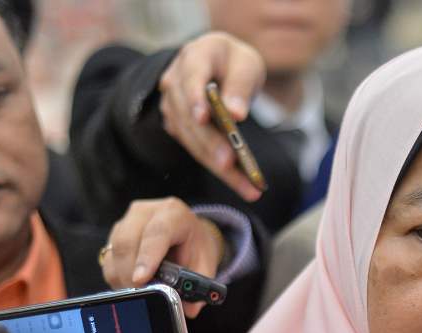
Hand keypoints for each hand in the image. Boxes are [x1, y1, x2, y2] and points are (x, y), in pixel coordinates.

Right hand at [101, 197, 224, 317]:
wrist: (187, 235)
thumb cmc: (195, 248)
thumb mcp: (204, 263)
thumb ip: (199, 285)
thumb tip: (189, 308)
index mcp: (174, 214)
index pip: (157, 233)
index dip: (147, 257)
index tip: (141, 279)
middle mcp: (146, 213)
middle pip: (127, 241)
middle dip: (129, 273)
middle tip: (138, 295)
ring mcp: (126, 221)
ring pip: (114, 250)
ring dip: (122, 277)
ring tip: (137, 293)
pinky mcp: (114, 234)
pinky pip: (108, 259)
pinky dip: (116, 277)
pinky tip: (130, 286)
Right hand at [158, 31, 265, 200]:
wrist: (219, 68)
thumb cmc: (234, 64)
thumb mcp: (246, 66)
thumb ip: (240, 85)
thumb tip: (236, 115)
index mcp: (195, 57)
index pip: (191, 78)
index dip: (195, 98)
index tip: (203, 117)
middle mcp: (175, 81)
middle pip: (189, 116)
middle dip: (210, 142)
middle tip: (230, 163)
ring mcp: (173, 106)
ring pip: (192, 139)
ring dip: (217, 165)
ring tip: (248, 187)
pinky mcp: (179, 127)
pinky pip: (197, 150)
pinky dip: (219, 169)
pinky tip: (243, 185)